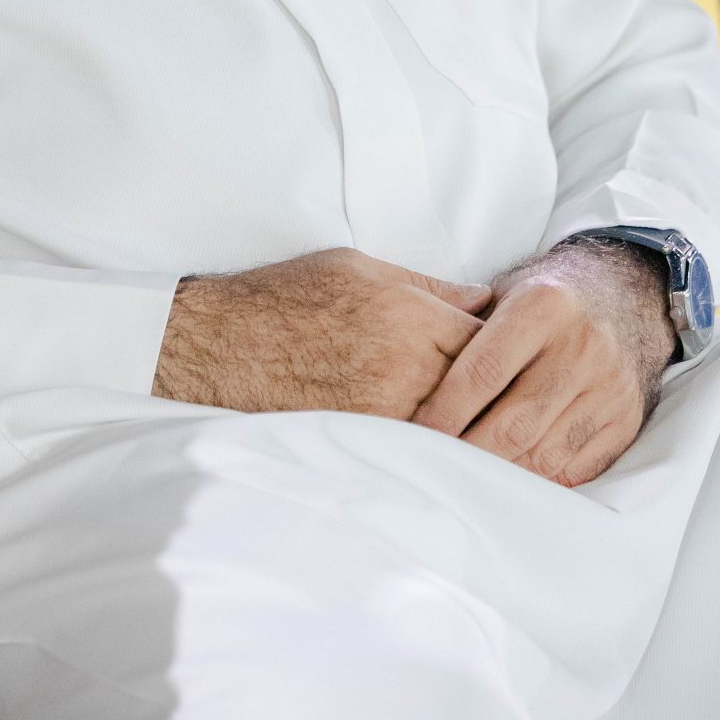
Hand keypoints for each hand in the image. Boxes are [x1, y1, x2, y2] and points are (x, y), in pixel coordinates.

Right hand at [152, 247, 491, 419]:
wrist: (216, 347)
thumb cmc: (284, 298)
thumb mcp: (357, 267)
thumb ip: (429, 287)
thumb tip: (484, 300)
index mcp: (409, 318)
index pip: (490, 342)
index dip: (499, 349)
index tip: (503, 354)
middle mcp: (404, 370)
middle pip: (480, 391)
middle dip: (490, 392)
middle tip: (502, 395)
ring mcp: (384, 416)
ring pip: (453, 429)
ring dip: (465, 427)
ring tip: (474, 426)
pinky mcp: (362, 446)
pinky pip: (416, 452)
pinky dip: (429, 450)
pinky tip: (431, 446)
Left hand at [412, 237, 675, 486]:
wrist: (625, 296)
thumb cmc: (544, 301)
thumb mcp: (505, 293)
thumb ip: (466, 333)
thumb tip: (412, 391)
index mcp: (544, 306)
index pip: (483, 373)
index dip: (445, 411)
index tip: (416, 433)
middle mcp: (583, 346)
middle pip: (514, 424)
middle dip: (468, 452)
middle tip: (435, 465)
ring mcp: (610, 387)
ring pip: (543, 454)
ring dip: (500, 471)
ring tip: (467, 473)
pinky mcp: (626, 420)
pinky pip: (574, 468)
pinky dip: (536, 477)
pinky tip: (510, 472)